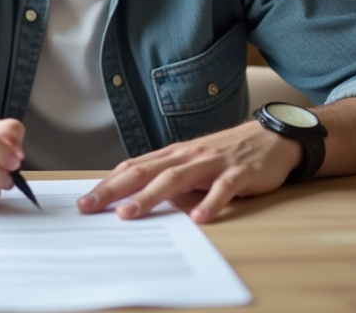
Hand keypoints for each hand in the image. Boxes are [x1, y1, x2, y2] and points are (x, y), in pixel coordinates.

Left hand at [76, 120, 301, 223]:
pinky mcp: (239, 173)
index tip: (84, 201)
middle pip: (145, 171)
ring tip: (130, 213)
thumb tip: (133, 194)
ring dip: (151, 196)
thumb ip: (167, 174)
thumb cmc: (227, 153)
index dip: (107, 184)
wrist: (271, 137)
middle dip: (115, 190)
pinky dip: (211, 202)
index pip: (133, 167)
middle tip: (89, 207)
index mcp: (174, 154)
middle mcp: (189, 155)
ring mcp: (213, 163)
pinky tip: (200, 218)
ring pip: (177, 178)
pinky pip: (223, 189)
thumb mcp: (192, 160)